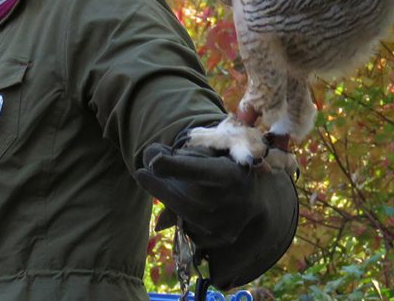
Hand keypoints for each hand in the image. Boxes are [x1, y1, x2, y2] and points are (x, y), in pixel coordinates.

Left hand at [134, 141, 297, 288]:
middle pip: (185, 200)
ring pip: (185, 217)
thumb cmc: (221, 168)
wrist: (252, 196)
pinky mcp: (223, 238)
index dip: (171, 166)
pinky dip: (184, 218)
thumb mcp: (204, 154)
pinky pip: (191, 230)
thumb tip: (150, 160)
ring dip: (170, 201)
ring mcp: (227, 224)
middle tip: (142, 174)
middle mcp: (230, 201)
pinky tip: (188, 207)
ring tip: (165, 188)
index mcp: (228, 174)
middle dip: (160, 188)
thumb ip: (176, 155)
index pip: (196, 170)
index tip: (153, 164)